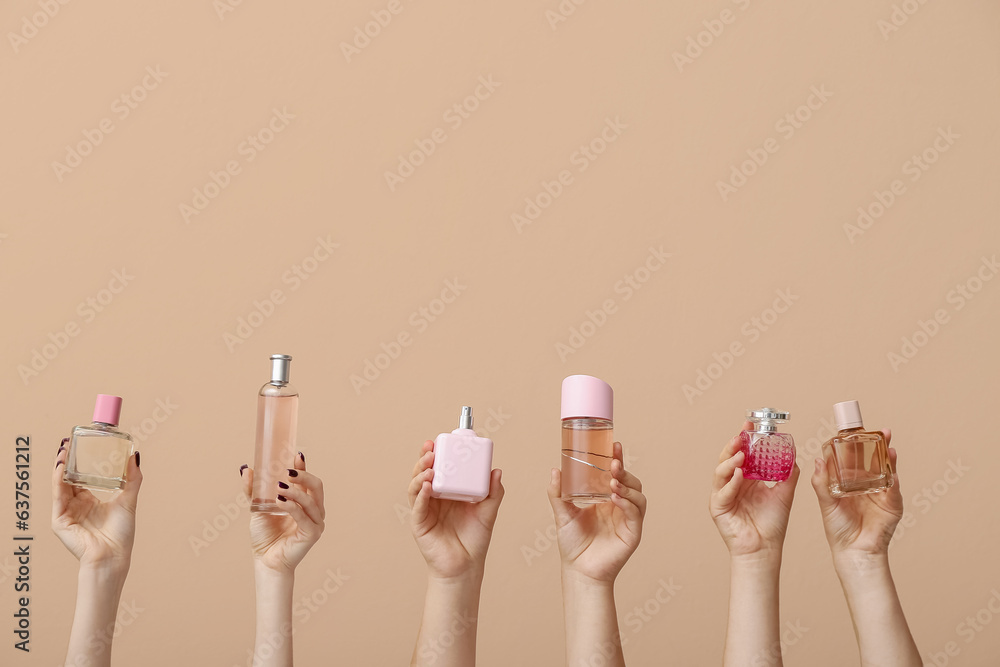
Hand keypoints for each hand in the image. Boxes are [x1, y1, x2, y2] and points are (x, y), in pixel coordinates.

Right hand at [52, 439, 141, 570]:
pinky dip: (58, 481)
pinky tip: (61, 467)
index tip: (81, 444)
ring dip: (61, 467)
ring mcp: (67, 513)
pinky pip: (58, 497)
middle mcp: (76, 506)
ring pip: (60, 485)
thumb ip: (132, 478)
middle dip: (67, 461)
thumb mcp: (128, 499)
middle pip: (68, 479)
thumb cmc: (121, 533)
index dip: (79, 461)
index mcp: (90, 501)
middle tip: (69, 442)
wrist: (113, 556)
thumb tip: (135, 455)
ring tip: (64, 450)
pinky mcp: (60, 521)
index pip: (80, 477)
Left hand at [241, 452, 324, 573]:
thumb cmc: (265, 536)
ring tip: (279, 486)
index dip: (304, 468)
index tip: (296, 455)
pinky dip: (292, 506)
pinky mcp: (312, 533)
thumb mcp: (258, 507)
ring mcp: (316, 522)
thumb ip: (254, 490)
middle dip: (304, 476)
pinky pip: (303, 515)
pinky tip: (280, 501)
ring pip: (311, 499)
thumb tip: (246, 469)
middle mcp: (314, 511)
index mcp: (306, 503)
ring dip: (295, 491)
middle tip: (287, 471)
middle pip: (316, 486)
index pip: (309, 481)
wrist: (265, 561)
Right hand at [408, 440, 503, 580]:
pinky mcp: (419, 524)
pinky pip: (417, 506)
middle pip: (423, 473)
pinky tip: (426, 486)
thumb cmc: (475, 539)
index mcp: (448, 491)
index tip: (439, 441)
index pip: (439, 467)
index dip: (437, 454)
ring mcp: (424, 510)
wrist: (466, 567)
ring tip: (429, 467)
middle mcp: (433, 498)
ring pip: (415, 487)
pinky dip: (420, 495)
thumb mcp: (488, 511)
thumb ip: (493, 492)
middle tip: (430, 449)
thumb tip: (497, 470)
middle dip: (424, 459)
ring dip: (420, 474)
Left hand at [547, 442, 645, 583]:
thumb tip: (555, 470)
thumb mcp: (563, 514)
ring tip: (613, 481)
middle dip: (624, 470)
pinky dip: (628, 502)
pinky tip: (616, 497)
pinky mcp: (633, 533)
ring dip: (627, 485)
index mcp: (606, 499)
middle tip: (614, 462)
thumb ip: (558, 493)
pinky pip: (636, 513)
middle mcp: (620, 506)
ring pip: (638, 495)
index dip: (617, 459)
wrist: (578, 571)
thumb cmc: (573, 544)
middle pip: (631, 481)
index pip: (616, 475)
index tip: (614, 445)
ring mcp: (628, 519)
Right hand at [710, 422, 799, 558]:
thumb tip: (794, 454)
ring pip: (721, 471)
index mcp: (745, 478)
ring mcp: (723, 494)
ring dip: (730, 460)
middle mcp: (732, 483)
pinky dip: (730, 481)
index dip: (745, 439)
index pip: (742, 453)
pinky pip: (723, 491)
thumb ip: (788, 474)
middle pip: (728, 458)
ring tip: (741, 453)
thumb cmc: (772, 525)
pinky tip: (739, 474)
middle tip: (742, 435)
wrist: (766, 548)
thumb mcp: (784, 494)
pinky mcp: (717, 507)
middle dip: (734, 445)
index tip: (750, 424)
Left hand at [811, 430, 901, 557]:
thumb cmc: (838, 529)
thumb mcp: (826, 503)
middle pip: (873, 460)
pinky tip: (892, 469)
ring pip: (886, 470)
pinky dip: (893, 478)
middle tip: (879, 431)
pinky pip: (893, 489)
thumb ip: (822, 483)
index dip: (855, 445)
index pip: (854, 459)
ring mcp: (881, 493)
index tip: (854, 431)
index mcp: (850, 482)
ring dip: (888, 456)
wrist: (853, 551)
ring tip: (887, 442)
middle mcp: (867, 484)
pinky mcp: (892, 505)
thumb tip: (818, 460)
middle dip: (877, 444)